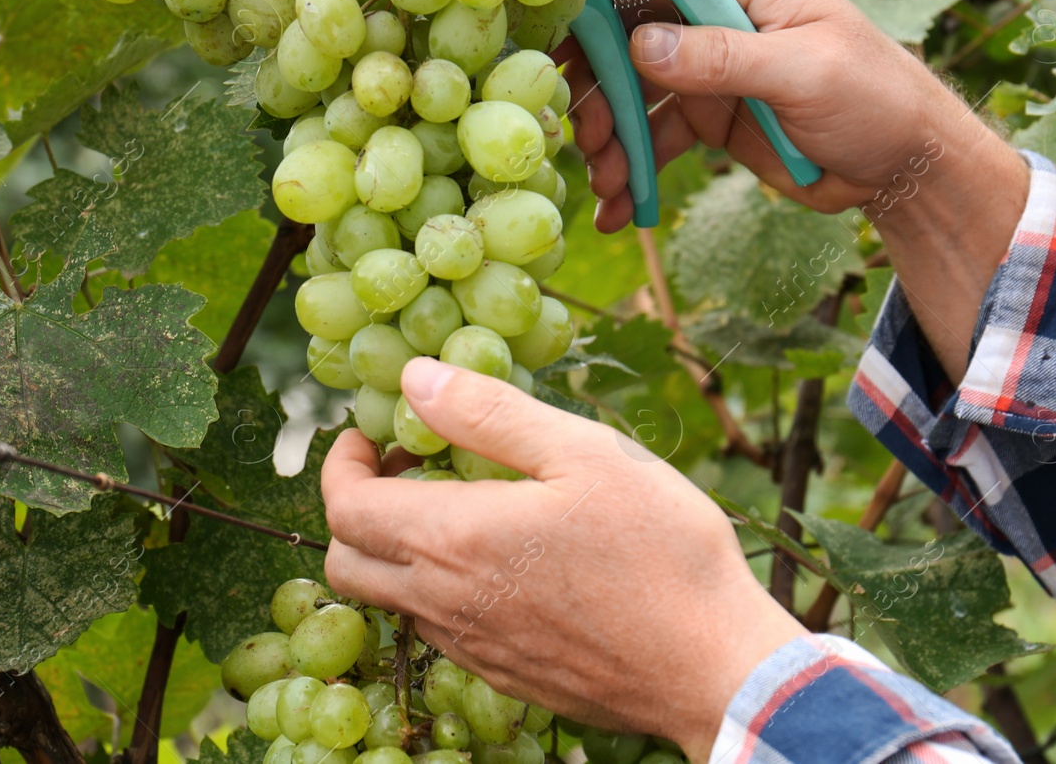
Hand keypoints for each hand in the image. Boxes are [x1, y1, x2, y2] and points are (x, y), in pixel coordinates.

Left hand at [321, 357, 804, 761]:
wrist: (715, 668)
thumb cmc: (660, 549)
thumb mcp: (582, 452)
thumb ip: (488, 413)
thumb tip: (414, 378)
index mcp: (452, 539)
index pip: (345, 507)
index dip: (341, 463)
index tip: (371, 434)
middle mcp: (444, 603)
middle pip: (345, 562)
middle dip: (355, 506)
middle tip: (408, 468)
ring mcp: (472, 648)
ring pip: (389, 600)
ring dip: (395, 549)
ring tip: (459, 506)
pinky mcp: (503, 676)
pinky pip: (437, 631)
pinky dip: (437, 589)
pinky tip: (501, 560)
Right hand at [561, 0, 1029, 378]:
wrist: (908, 170)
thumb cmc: (877, 101)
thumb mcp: (803, 74)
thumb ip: (723, 58)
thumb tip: (642, 42)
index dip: (599, 12)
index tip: (557, 52)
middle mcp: (718, 20)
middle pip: (630, 46)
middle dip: (600, 96)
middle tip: (583, 143)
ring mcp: (711, 72)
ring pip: (636, 99)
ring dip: (612, 142)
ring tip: (604, 186)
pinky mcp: (713, 120)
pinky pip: (657, 140)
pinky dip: (634, 173)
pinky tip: (617, 210)